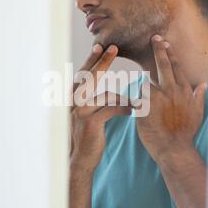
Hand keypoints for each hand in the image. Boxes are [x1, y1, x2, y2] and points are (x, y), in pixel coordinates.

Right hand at [70, 44, 131, 171]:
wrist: (78, 161)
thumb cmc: (86, 138)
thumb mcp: (85, 117)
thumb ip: (92, 102)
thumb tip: (108, 90)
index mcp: (71, 99)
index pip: (82, 75)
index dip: (91, 60)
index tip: (100, 46)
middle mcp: (72, 102)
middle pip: (89, 77)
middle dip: (102, 61)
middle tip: (113, 47)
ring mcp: (79, 111)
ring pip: (106, 95)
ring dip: (123, 97)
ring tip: (136, 101)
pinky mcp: (90, 122)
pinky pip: (112, 108)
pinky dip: (124, 108)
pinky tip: (132, 110)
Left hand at [135, 35, 207, 162]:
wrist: (173, 148)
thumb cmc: (185, 133)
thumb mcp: (197, 113)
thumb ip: (199, 97)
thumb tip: (204, 84)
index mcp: (185, 91)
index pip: (177, 68)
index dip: (171, 55)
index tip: (166, 44)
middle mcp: (172, 90)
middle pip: (164, 65)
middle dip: (159, 50)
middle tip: (154, 38)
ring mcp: (158, 96)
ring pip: (146, 83)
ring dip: (142, 89)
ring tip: (143, 102)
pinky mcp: (145, 104)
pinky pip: (136, 96)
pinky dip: (133, 99)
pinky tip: (131, 106)